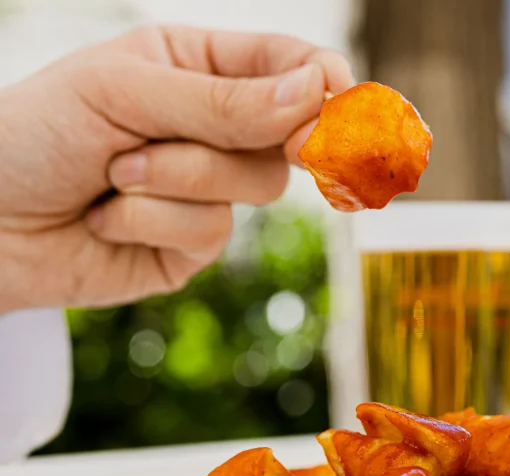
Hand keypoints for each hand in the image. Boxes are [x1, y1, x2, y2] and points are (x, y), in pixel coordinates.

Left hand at [0, 26, 353, 312]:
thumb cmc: (35, 134)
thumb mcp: (123, 94)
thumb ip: (223, 101)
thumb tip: (314, 96)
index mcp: (198, 66)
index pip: (288, 64)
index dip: (325, 83)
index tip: (344, 102)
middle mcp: (212, 125)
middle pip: (290, 132)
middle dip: (261, 136)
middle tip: (286, 144)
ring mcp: (208, 188)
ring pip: (258, 186)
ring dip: (181, 177)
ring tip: (116, 174)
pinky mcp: (194, 245)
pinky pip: (213, 233)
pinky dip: (153, 222)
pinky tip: (105, 216)